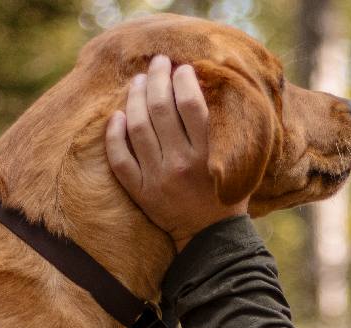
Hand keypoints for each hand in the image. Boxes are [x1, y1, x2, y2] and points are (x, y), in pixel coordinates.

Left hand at [105, 54, 248, 250]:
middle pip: (161, 108)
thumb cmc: (225, 198)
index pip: (190, 103)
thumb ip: (220, 134)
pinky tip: (117, 116)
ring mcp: (158, 179)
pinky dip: (114, 134)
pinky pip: (119, 158)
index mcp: (207, 156)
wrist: (210, 241)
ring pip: (137, 126)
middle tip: (157, 63)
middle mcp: (180, 165)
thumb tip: (199, 91)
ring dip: (135, 97)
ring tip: (138, 82)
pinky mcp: (142, 193)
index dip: (182, 78)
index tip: (181, 68)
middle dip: (157, 77)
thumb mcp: (236, 166)